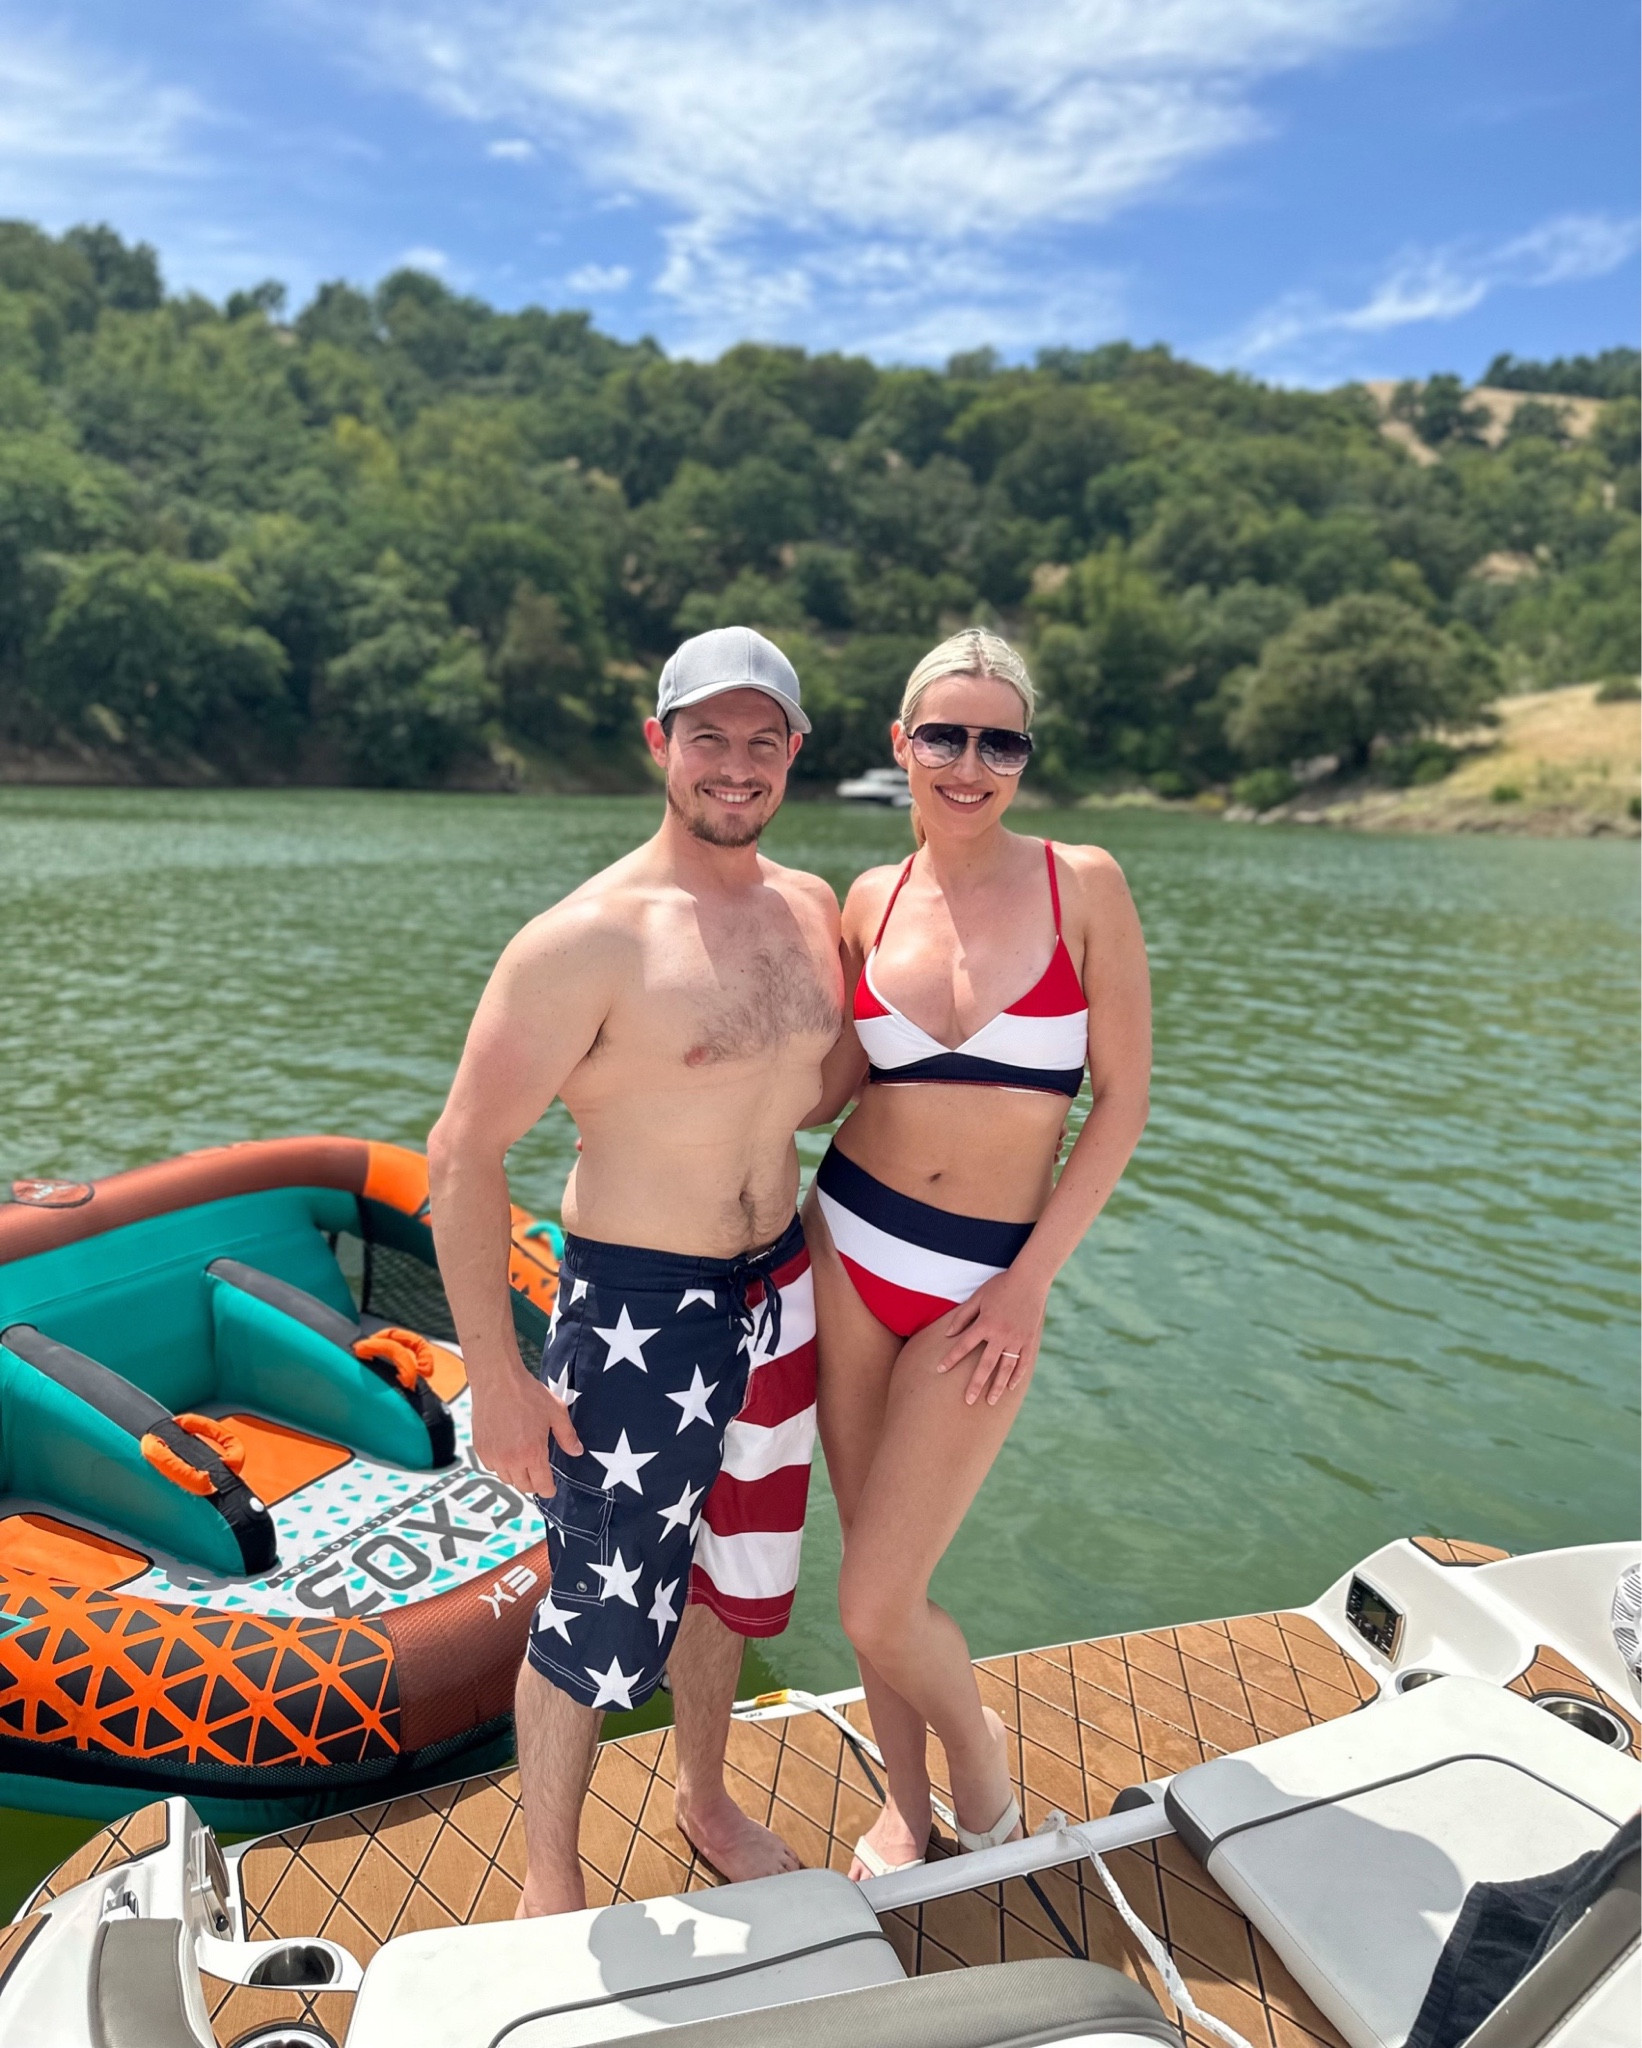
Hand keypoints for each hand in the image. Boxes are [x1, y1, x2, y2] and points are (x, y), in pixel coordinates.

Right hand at [470, 1364, 581, 1496]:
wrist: (497, 1380)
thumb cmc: (527, 1394)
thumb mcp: (556, 1412)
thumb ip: (567, 1436)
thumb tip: (577, 1452)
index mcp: (532, 1453)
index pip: (541, 1486)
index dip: (548, 1490)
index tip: (550, 1488)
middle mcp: (510, 1459)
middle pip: (523, 1486)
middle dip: (533, 1483)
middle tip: (539, 1472)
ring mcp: (493, 1455)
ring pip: (506, 1478)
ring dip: (516, 1474)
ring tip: (523, 1459)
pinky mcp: (480, 1449)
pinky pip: (491, 1467)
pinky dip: (500, 1464)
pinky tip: (507, 1450)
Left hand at [934, 1270, 1047, 1406]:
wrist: (1030, 1279)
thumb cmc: (1000, 1285)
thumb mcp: (978, 1297)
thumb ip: (962, 1316)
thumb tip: (947, 1334)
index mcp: (985, 1324)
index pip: (963, 1346)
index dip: (950, 1358)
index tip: (940, 1370)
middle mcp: (1000, 1335)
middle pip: (985, 1365)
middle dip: (975, 1384)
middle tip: (968, 1401)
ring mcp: (1017, 1339)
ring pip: (1005, 1369)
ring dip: (997, 1386)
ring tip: (990, 1401)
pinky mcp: (1029, 1340)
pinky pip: (1023, 1363)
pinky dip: (1017, 1376)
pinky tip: (1010, 1387)